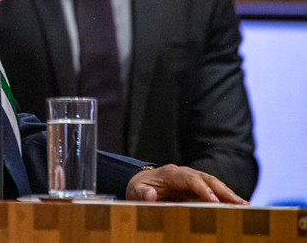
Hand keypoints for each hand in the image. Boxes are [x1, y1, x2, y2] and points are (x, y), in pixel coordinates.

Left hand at [126, 164, 248, 204]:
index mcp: (170, 173)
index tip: (214, 201)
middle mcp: (184, 172)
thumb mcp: (136, 192)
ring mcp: (191, 177)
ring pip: (213, 183)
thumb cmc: (139, 188)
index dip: (202, 189)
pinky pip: (212, 189)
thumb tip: (151, 196)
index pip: (190, 179)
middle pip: (206, 179)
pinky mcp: (196, 186)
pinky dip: (225, 196)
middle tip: (239, 204)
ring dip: (228, 194)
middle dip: (223, 191)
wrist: (140, 183)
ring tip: (244, 205)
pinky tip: (237, 205)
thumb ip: (143, 194)